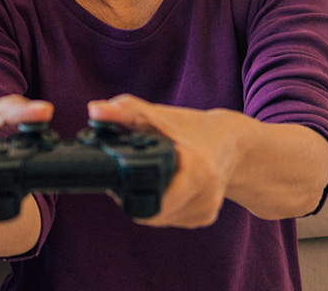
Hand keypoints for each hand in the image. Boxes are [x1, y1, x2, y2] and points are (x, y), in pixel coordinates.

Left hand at [87, 94, 240, 227]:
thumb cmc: (194, 128)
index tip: (119, 179)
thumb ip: (126, 111)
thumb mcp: (159, 116)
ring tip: (151, 177)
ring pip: (160, 218)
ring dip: (148, 202)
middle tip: (130, 175)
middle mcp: (206, 195)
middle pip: (152, 211)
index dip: (129, 192)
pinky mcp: (205, 218)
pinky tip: (166, 187)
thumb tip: (94, 109)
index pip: (153, 200)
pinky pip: (171, 219)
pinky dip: (162, 206)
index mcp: (197, 170)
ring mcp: (206, 210)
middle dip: (135, 196)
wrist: (233, 143)